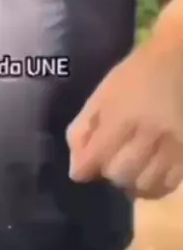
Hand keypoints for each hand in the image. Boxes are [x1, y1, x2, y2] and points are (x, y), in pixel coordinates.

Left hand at [66, 43, 182, 198]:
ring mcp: (172, 146)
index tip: (83, 167)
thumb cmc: (134, 76)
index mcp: (121, 114)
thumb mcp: (101, 94)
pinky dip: (153, 187)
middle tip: (109, 161)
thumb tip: (77, 168)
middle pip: (119, 174)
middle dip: (108, 172)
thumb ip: (83, 128)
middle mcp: (149, 133)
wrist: (176, 62)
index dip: (84, 168)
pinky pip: (168, 186)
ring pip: (144, 186)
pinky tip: (147, 175)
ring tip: (128, 170)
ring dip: (130, 183)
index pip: (96, 158)